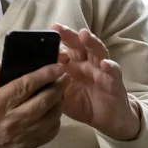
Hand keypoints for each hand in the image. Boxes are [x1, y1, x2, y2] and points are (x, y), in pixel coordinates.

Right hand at [0, 50, 65, 147]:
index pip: (27, 85)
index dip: (45, 74)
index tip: (58, 66)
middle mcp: (12, 120)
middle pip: (43, 101)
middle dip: (58, 87)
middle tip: (65, 76)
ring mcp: (21, 135)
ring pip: (50, 118)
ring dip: (59, 103)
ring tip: (61, 92)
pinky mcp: (27, 146)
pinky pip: (49, 133)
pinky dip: (55, 120)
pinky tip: (54, 110)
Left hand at [51, 24, 140, 140]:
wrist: (107, 120)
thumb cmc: (84, 104)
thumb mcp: (62, 96)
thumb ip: (51, 86)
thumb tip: (32, 79)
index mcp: (74, 64)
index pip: (64, 48)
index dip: (56, 43)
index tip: (45, 35)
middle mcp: (88, 63)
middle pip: (79, 45)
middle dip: (69, 35)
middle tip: (58, 28)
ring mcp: (102, 70)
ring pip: (97, 52)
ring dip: (91, 42)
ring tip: (84, 34)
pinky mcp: (114, 82)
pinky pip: (113, 73)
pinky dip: (109, 67)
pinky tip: (104, 63)